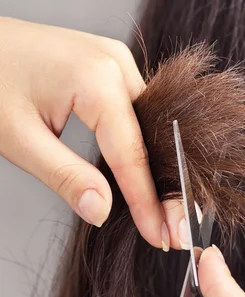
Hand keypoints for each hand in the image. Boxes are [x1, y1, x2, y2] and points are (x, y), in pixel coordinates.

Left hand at [0, 16, 185, 248]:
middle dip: (162, 188)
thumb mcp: (17, 138)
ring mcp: (115, 60)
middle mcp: (116, 62)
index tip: (162, 236)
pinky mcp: (109, 65)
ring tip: (164, 209)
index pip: (131, 154)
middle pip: (150, 138)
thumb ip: (65, 176)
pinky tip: (143, 172)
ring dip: (154, 167)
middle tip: (174, 231)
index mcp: (96, 77)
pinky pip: (134, 111)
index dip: (147, 201)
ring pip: (147, 125)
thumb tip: (102, 211)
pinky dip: (138, 144)